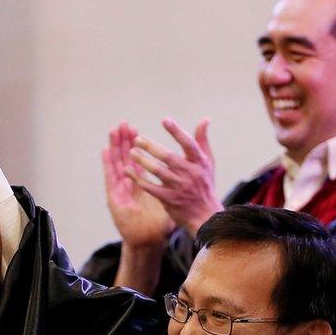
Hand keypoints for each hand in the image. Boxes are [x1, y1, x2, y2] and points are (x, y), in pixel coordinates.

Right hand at [102, 122, 174, 248]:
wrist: (147, 241)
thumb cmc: (158, 225)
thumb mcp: (172, 203)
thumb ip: (179, 188)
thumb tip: (190, 177)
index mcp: (143, 185)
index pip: (139, 160)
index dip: (136, 146)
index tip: (135, 130)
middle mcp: (130, 186)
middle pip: (125, 159)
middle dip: (123, 141)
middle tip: (122, 124)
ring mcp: (121, 191)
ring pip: (117, 164)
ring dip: (114, 147)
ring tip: (113, 131)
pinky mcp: (115, 198)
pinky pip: (111, 178)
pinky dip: (108, 164)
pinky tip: (105, 152)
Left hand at [127, 118, 221, 236]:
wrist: (205, 215)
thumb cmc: (205, 185)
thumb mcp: (208, 162)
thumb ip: (202, 141)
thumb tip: (204, 120)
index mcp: (200, 162)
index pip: (188, 143)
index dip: (177, 131)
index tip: (164, 120)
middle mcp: (190, 173)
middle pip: (169, 157)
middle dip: (152, 147)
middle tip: (137, 139)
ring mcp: (179, 187)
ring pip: (158, 171)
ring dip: (143, 161)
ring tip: (130, 152)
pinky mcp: (169, 199)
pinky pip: (150, 187)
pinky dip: (138, 179)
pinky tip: (127, 171)